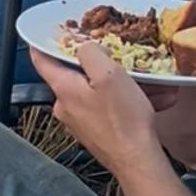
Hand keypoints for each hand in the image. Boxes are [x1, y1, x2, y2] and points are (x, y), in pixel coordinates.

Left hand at [31, 42, 163, 177]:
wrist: (139, 162)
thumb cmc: (123, 121)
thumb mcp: (108, 74)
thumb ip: (91, 53)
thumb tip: (86, 48)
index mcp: (64, 89)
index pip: (41, 60)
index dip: (42, 43)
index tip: (44, 34)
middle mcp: (67, 106)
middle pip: (75, 73)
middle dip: (100, 63)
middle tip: (118, 55)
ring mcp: (81, 120)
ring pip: (97, 90)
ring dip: (122, 83)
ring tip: (148, 81)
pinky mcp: (97, 131)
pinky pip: (109, 106)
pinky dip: (128, 100)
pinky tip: (154, 98)